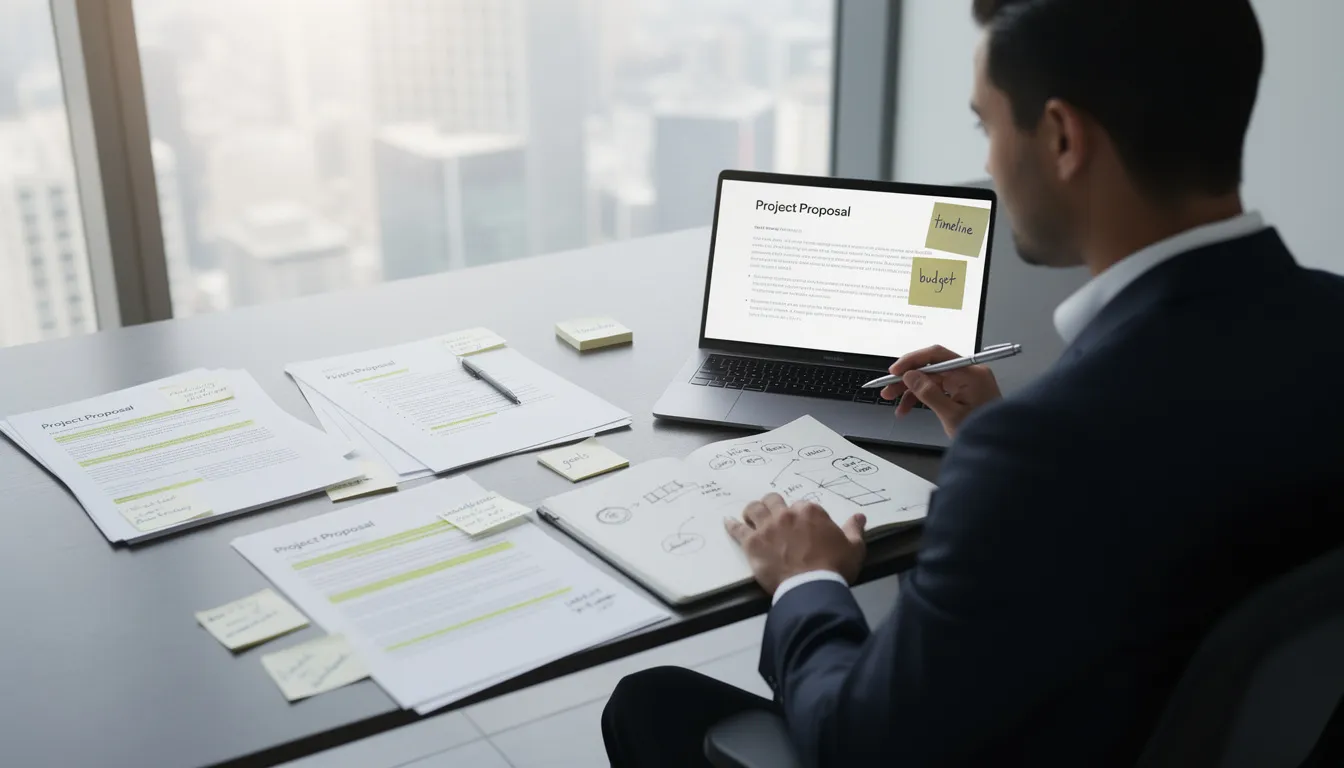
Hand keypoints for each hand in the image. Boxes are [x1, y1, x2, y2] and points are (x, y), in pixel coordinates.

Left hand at [724, 493, 866, 595]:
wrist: (811, 587)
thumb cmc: (834, 567)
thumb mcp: (854, 548)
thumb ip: (854, 530)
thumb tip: (859, 517)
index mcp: (810, 512)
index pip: (803, 505)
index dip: (801, 515)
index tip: (802, 526)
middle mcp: (786, 514)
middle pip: (774, 500)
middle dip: (775, 506)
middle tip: (775, 516)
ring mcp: (767, 527)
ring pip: (754, 509)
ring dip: (753, 510)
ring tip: (751, 515)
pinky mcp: (752, 543)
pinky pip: (738, 530)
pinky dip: (732, 525)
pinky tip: (727, 522)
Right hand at [880, 345, 1001, 436]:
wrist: (1000, 450)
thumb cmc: (982, 434)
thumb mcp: (951, 415)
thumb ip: (929, 393)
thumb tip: (910, 376)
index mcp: (971, 373)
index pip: (937, 355)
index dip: (912, 361)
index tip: (894, 372)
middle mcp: (969, 373)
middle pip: (931, 368)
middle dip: (908, 379)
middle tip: (888, 390)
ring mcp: (966, 382)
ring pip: (932, 379)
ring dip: (912, 391)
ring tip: (895, 404)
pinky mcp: (963, 392)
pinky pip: (938, 389)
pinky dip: (922, 397)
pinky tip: (908, 409)